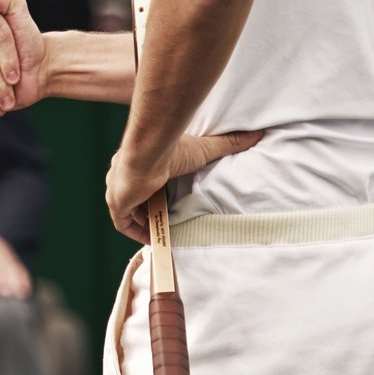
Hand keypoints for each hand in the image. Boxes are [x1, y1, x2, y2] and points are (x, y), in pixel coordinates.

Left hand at [105, 130, 262, 243]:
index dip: (157, 192)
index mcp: (140, 160)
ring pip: (130, 211)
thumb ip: (228, 144)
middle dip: (151, 209)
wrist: (148, 153)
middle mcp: (124, 174)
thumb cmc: (172, 148)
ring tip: (164, 232)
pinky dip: (137, 233)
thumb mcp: (204, 148)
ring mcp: (117, 189)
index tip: (171, 203)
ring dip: (145, 222)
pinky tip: (152, 240)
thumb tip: (257, 134)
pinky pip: (124, 224)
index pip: (146, 179)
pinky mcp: (116, 204)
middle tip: (169, 220)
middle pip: (137, 196)